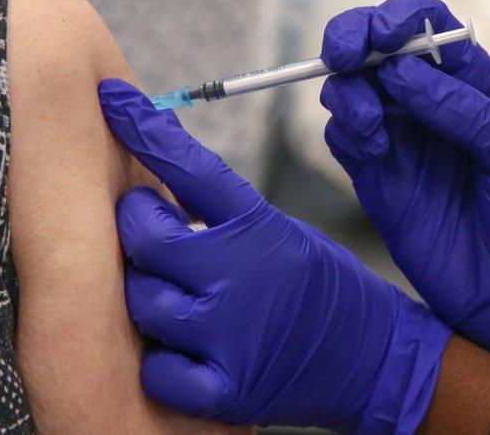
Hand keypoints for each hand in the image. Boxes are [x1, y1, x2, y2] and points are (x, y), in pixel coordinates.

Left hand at [98, 79, 451, 431]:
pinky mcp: (230, 389)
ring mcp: (234, 334)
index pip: (191, 166)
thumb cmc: (324, 290)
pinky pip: (158, 371)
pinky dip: (164, 364)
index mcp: (261, 226)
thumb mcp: (284, 234)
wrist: (379, 359)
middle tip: (153, 230)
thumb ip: (223, 218)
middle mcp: (244, 274)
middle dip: (139, 227)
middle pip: (145, 236)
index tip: (111, 99)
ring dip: (151, 297)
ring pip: (144, 302)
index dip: (145, 128)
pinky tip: (187, 352)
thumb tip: (153, 187)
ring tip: (180, 297)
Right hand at [319, 0, 489, 377]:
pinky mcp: (378, 183)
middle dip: (352, 40)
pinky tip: (373, 152)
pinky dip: (345, 133)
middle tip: (346, 56)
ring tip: (371, 125)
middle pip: (376, 51)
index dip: (399, 16)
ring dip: (347, 92)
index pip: (428, 27)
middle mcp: (431, 107)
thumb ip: (463, 111)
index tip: (384, 33)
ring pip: (350, 91)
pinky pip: (343, 140)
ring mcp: (402, 144)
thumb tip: (399, 71)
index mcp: (475, 86)